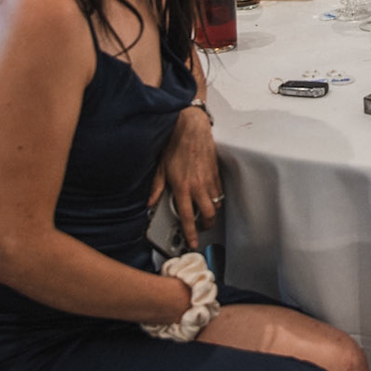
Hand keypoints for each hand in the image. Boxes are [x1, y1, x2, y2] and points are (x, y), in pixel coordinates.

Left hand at [163, 104, 222, 248]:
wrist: (191, 129)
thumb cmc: (175, 145)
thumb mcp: (161, 168)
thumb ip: (156, 188)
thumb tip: (150, 203)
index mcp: (182, 187)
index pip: (187, 216)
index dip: (190, 232)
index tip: (192, 241)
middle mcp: (197, 186)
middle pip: (209, 214)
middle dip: (206, 225)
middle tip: (201, 227)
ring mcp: (209, 180)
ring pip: (216, 204)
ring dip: (212, 212)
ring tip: (206, 213)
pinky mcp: (216, 173)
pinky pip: (219, 192)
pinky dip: (216, 198)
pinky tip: (209, 197)